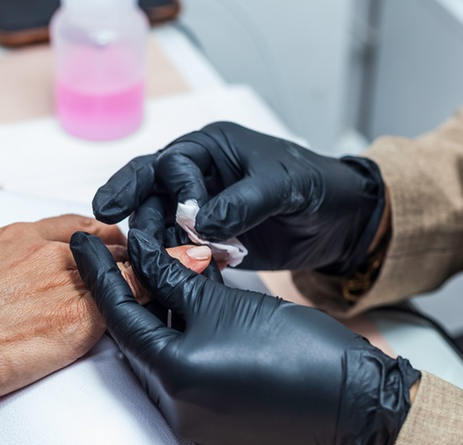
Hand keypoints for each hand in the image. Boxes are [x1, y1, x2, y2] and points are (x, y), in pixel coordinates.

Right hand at [0, 169, 212, 419]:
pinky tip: (184, 297)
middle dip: (146, 248)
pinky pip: (129, 309)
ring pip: (129, 273)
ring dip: (165, 268)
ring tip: (202, 264)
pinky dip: (157, 301)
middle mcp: (50, 254)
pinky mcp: (77, 323)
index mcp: (22, 235)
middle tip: (183, 249)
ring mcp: (67, 287)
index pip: (81, 226)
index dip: (108, 233)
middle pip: (114, 246)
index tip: (129, 237)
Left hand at [70, 228, 419, 444]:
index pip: (117, 315)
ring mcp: (191, 409)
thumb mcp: (228, 303)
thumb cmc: (297, 352)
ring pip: (157, 343)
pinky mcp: (211, 407)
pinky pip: (179, 357)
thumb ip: (177, 279)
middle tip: (114, 247)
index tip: (81, 241)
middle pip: (133, 332)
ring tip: (149, 262)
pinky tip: (179, 293)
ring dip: (154, 304)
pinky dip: (176, 325)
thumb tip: (144, 257)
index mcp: (170, 376)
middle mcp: (172, 401)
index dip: (98, 273)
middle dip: (125, 287)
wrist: (352, 400)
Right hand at [92, 122, 388, 273]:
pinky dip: (174, 264)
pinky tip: (169, 279)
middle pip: (148, 190)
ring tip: (155, 266)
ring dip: (156, 244)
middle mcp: (196, 176)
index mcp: (210, 148)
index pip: (171, 164)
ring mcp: (199, 211)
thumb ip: (245, 201)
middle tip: (122, 239)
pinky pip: (178, 252)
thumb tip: (201, 224)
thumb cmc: (317, 186)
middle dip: (134, 211)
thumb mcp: (285, 186)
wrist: (340, 223)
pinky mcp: (207, 243)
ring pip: (159, 224)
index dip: (175, 192)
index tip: (191, 220)